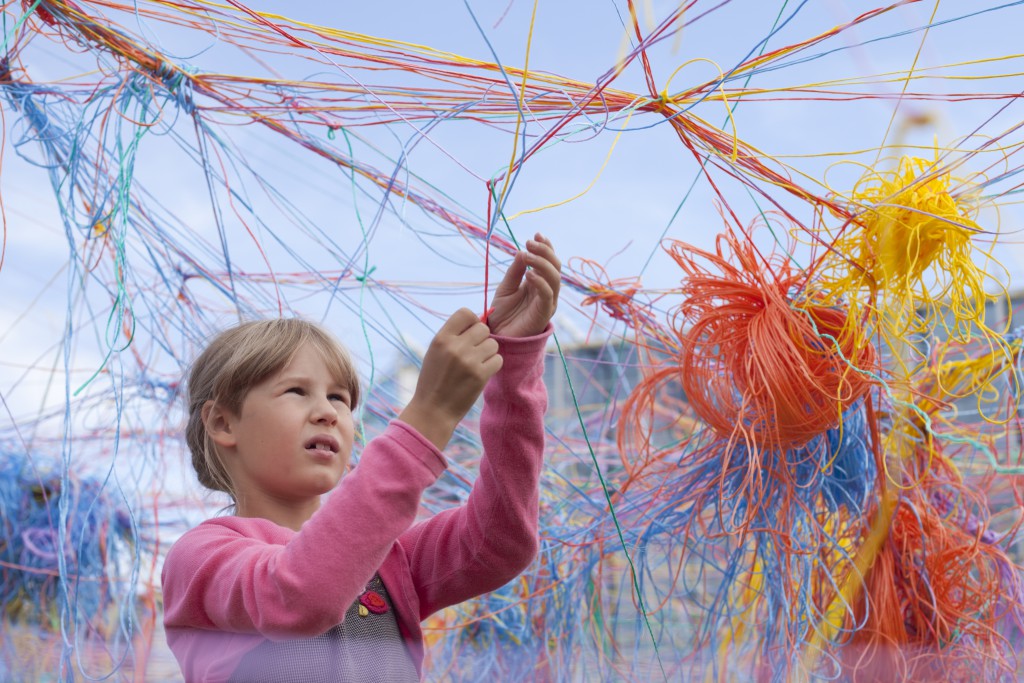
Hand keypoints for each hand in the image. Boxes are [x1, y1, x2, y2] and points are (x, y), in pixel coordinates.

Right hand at [398, 308, 502, 449]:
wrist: (433, 410)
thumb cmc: (434, 380)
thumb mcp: (436, 352)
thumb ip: (454, 335)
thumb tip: (480, 320)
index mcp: (441, 338)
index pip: (465, 312)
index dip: (472, 321)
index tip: (469, 333)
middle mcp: (455, 346)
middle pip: (483, 328)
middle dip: (482, 339)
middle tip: (474, 353)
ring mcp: (468, 361)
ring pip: (493, 344)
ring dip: (489, 353)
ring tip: (476, 364)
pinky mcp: (480, 375)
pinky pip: (498, 359)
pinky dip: (493, 366)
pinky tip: (481, 373)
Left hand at [486, 233, 560, 336]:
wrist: (497, 336)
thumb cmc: (502, 313)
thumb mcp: (506, 287)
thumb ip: (515, 271)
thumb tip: (522, 251)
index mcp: (539, 283)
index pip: (549, 261)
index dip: (546, 247)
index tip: (536, 234)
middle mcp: (547, 291)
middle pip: (555, 267)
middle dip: (545, 251)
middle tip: (530, 242)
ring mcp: (547, 302)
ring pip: (555, 279)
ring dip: (543, 264)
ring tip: (528, 255)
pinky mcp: (543, 314)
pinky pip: (547, 295)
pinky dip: (541, 282)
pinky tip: (529, 274)